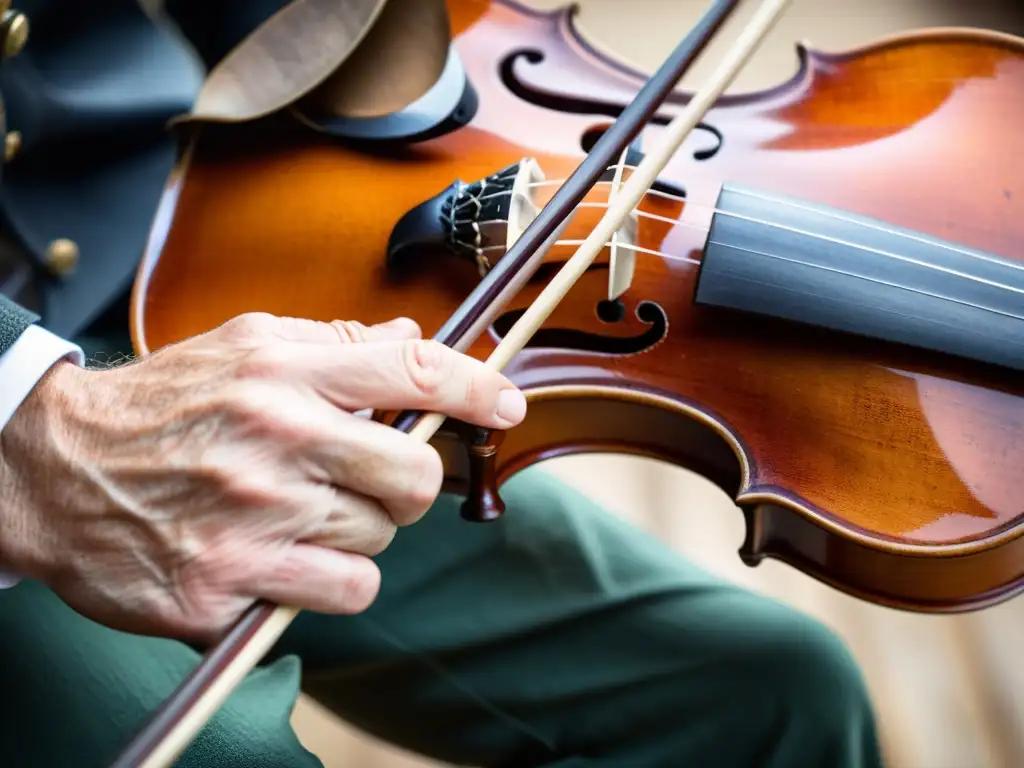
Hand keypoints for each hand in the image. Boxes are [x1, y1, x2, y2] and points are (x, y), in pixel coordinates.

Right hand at [0, 313, 524, 641]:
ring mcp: (253, 518)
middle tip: (374, 478)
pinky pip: (343, 591)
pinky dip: (333, 580)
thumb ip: (333, 343)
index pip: (411, 370)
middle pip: (414, 476)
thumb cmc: (160, 406)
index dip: (476, 387)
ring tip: (300, 512)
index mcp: (283, 372)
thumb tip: (413, 340)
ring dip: (359, 531)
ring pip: (381, 540)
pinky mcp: (229, 586)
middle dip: (410, 483)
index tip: (506, 402)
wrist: (51, 470)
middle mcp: (275, 440)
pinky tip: (290, 559)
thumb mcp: (242, 346)